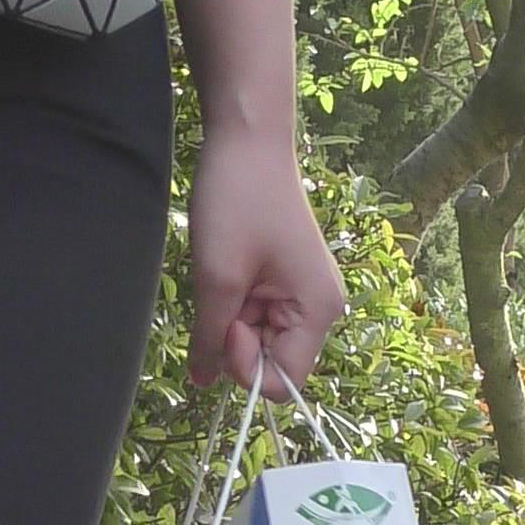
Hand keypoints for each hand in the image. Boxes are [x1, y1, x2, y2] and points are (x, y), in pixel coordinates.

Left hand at [186, 128, 347, 395]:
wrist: (247, 140)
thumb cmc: (237, 201)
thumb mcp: (217, 277)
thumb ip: (210, 338)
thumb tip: (203, 383)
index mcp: (318, 311)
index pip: (283, 381)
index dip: (245, 365)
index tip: (225, 321)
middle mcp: (320, 308)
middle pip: (272, 361)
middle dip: (237, 341)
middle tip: (220, 293)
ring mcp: (304, 293)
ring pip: (259, 338)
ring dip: (231, 319)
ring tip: (223, 273)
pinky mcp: (285, 280)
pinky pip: (257, 315)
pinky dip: (234, 303)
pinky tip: (227, 270)